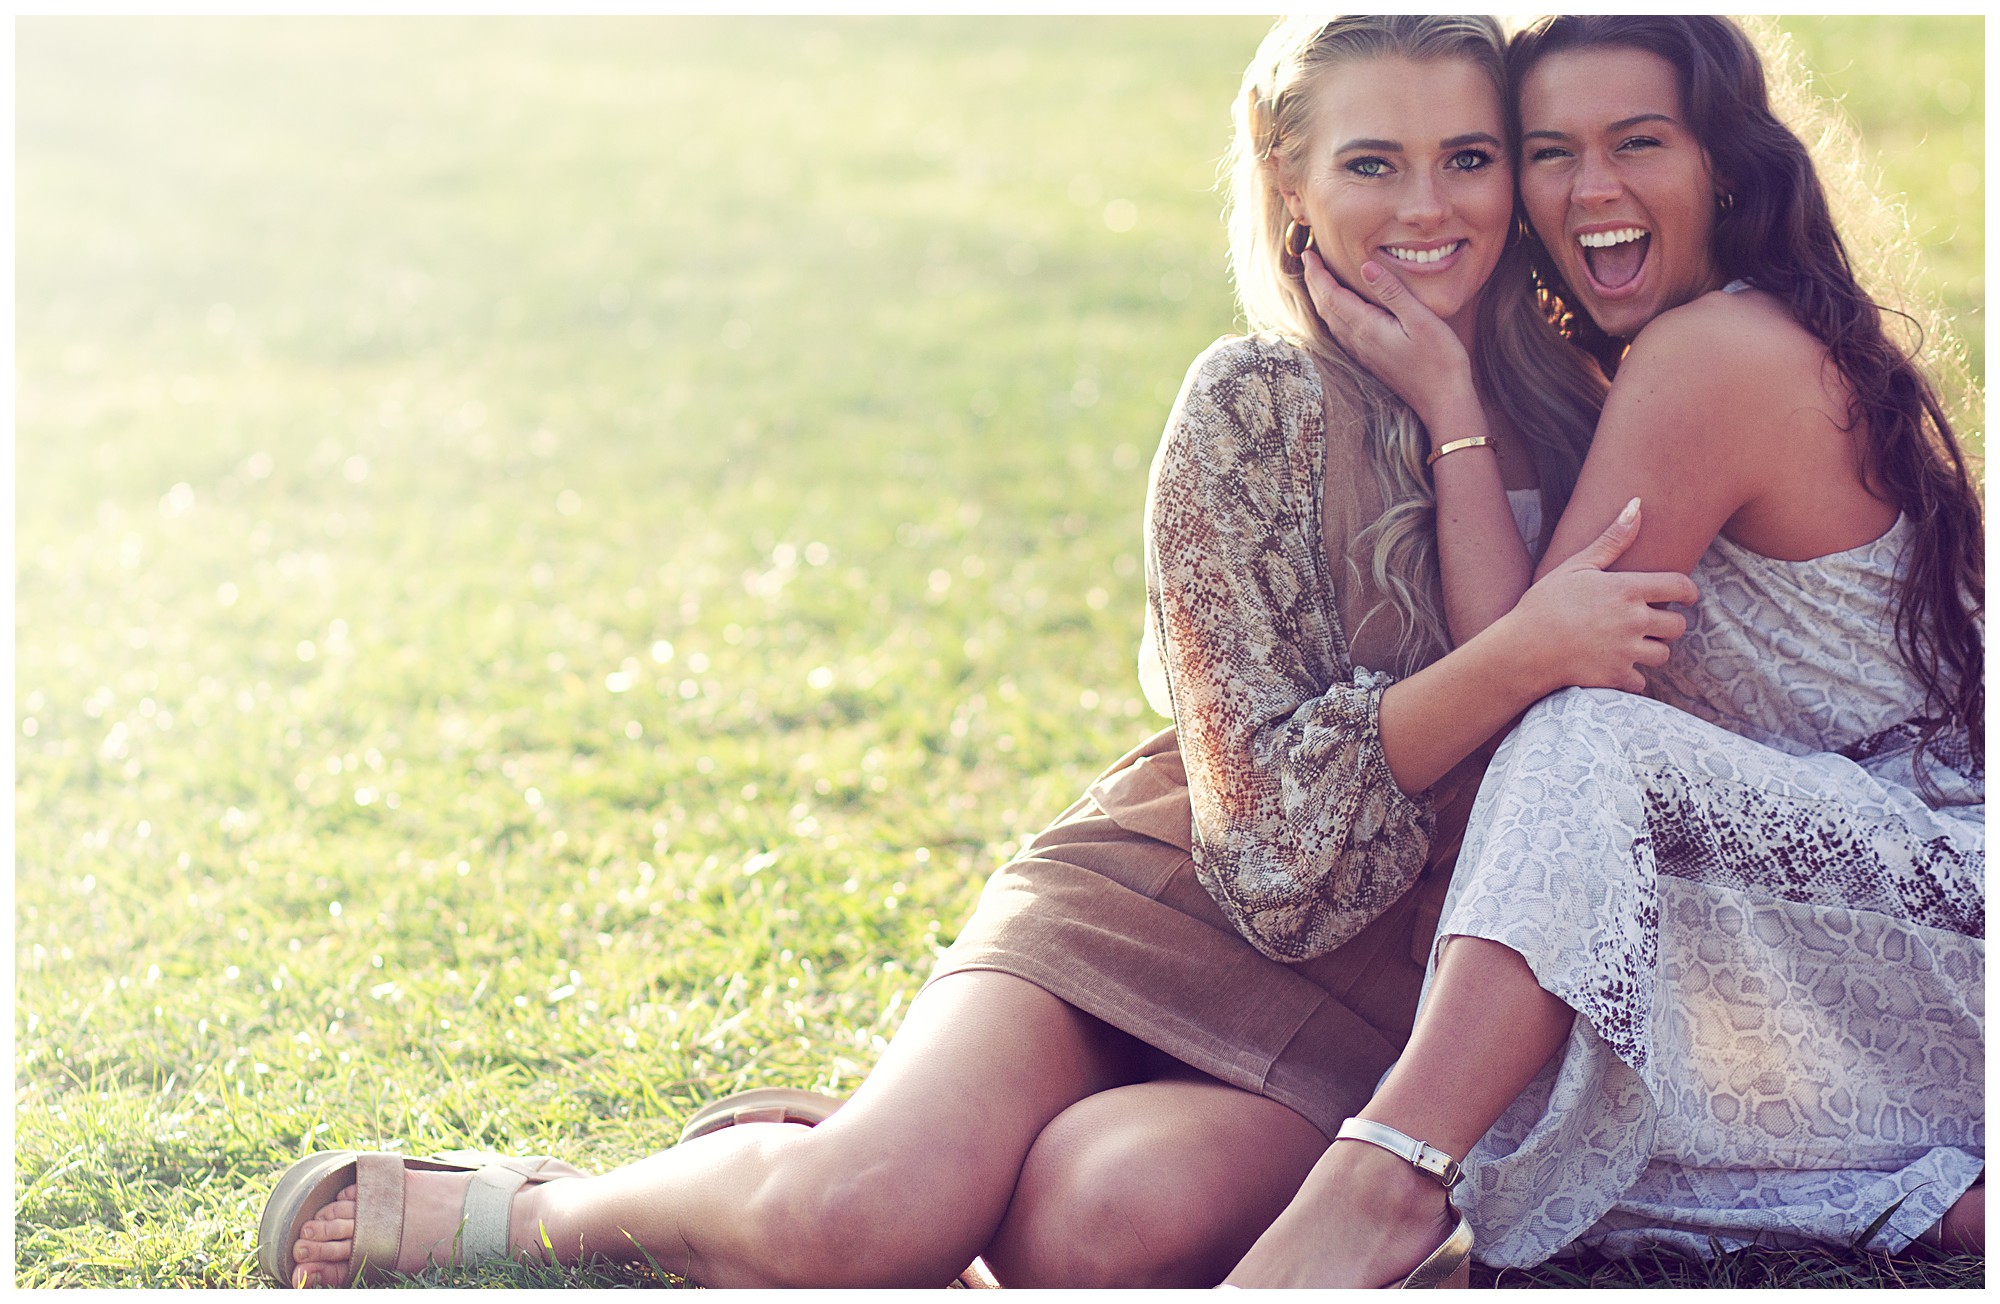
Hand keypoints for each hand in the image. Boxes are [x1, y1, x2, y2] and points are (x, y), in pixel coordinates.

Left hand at [1301, 251, 1474, 425]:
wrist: (1443, 402)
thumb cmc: (1439, 360)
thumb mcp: (1420, 320)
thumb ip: (1392, 292)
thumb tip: (1366, 267)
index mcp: (1366, 327)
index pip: (1331, 295)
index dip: (1318, 274)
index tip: (1308, 254)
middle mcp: (1358, 341)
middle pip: (1325, 308)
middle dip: (1314, 283)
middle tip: (1308, 261)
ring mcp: (1363, 353)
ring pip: (1331, 321)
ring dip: (1321, 299)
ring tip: (1318, 281)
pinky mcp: (1371, 360)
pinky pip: (1342, 333)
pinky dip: (1333, 315)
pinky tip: (1339, 313)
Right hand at [1504, 499, 1699, 694]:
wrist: (1522, 649)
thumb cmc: (1545, 603)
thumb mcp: (1576, 566)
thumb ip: (1612, 539)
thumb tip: (1637, 504)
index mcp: (1628, 590)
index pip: (1681, 587)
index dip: (1689, 592)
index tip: (1685, 597)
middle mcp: (1634, 620)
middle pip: (1677, 626)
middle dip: (1668, 625)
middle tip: (1648, 623)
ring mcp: (1627, 651)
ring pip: (1662, 654)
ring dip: (1651, 650)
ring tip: (1629, 645)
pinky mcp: (1617, 677)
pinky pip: (1641, 681)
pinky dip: (1631, 676)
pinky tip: (1613, 667)